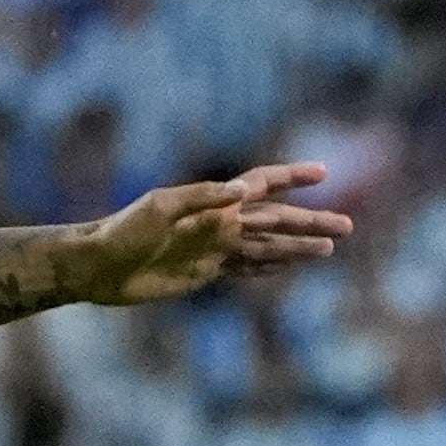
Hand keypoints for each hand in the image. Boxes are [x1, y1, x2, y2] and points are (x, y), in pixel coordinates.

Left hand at [71, 162, 352, 306]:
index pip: (259, 185)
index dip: (290, 178)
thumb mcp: (159, 208)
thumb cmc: (122, 230)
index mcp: (210, 201)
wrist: (97, 267)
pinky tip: (290, 265)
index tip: (322, 173)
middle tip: (348, 226)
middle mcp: (217, 222)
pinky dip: (270, 265)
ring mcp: (212, 248)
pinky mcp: (203, 272)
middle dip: (310, 221)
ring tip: (331, 247)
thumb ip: (203, 197)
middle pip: (274, 220)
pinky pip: (246, 268)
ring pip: (267, 245)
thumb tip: (244, 192)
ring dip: (298, 246)